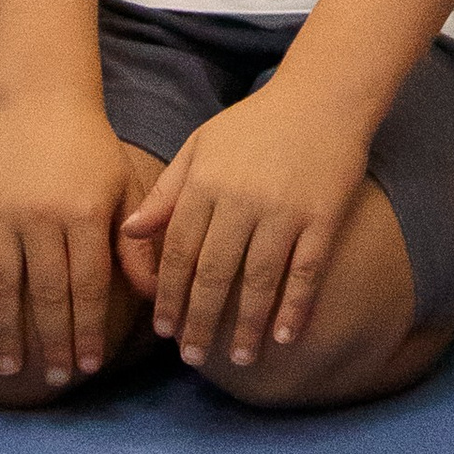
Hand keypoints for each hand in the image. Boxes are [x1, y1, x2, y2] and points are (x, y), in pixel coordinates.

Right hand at [0, 106, 153, 386]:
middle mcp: (40, 217)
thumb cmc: (91, 151)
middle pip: (46, 293)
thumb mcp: (124, 188)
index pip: (88, 285)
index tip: (90, 365)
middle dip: (53, 341)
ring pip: (3, 286)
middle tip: (57, 378)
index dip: (89, 328)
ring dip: (7, 332)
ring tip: (12, 368)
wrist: (40, 102)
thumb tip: (155, 297)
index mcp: (84, 213)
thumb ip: (135, 245)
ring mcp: (0, 214)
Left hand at [119, 79, 367, 367]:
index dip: (168, 295)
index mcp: (205, 183)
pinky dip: (295, 305)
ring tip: (237, 357)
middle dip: (200, 320)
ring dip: (246, 324)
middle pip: (213, 273)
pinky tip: (285, 335)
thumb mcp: (201, 145)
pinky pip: (305, 270)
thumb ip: (167, 190)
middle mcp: (241, 200)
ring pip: (258, 279)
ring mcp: (284, 210)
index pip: (178, 251)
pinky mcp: (322, 216)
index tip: (164, 330)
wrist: (323, 96)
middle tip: (192, 357)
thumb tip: (130, 232)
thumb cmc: (256, 123)